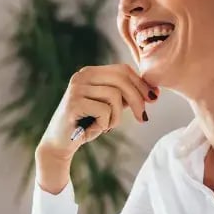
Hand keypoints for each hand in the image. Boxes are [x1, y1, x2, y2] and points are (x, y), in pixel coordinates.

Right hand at [37, 64, 157, 160]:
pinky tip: (93, 129)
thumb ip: (124, 96)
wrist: (60, 144)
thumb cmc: (86, 125)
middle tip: (143, 118)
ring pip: (115, 96)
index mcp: (90, 72)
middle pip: (121, 79)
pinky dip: (105, 124)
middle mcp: (81, 75)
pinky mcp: (73, 103)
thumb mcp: (108, 107)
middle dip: (138, 99)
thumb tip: (152, 92)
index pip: (122, 69)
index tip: (153, 99)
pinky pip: (104, 111)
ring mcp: (76, 88)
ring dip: (117, 117)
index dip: (141, 84)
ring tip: (107, 126)